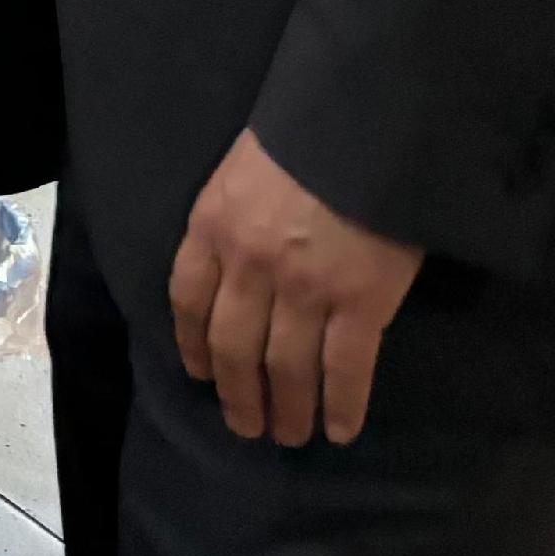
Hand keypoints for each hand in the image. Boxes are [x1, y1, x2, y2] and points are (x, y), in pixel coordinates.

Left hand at [168, 128, 423, 445]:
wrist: (367, 120)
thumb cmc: (308, 134)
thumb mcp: (243, 168)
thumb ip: (233, 218)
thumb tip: (238, 269)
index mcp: (213, 224)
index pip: (187, 298)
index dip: (192, 343)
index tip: (199, 374)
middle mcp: (250, 264)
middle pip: (233, 347)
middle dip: (238, 394)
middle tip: (247, 426)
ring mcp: (304, 288)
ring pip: (286, 367)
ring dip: (286, 410)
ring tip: (290, 436)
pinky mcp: (360, 302)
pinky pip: (345, 370)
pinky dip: (341, 406)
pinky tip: (340, 429)